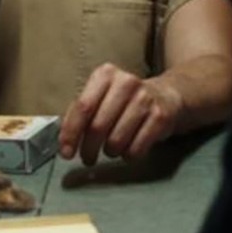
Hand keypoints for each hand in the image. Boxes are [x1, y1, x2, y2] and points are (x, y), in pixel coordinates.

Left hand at [59, 63, 181, 165]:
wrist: (166, 96)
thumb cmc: (124, 101)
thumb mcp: (100, 97)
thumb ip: (80, 114)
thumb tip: (64, 143)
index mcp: (105, 74)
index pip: (82, 107)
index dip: (71, 133)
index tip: (66, 152)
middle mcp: (126, 82)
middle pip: (98, 126)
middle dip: (89, 149)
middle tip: (87, 158)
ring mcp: (145, 99)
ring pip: (116, 141)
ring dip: (110, 152)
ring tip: (112, 149)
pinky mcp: (160, 117)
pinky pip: (136, 149)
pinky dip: (128, 156)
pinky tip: (129, 149)